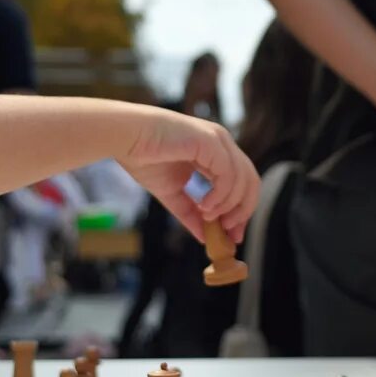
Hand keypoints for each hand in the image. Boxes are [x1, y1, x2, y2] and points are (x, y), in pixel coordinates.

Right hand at [120, 111, 259, 245]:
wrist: (125, 138)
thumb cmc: (144, 158)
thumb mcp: (173, 193)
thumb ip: (191, 213)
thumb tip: (205, 238)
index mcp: (215, 152)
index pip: (242, 183)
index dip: (241, 211)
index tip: (232, 236)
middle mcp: (221, 143)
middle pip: (251, 181)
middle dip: (243, 211)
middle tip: (228, 233)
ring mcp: (218, 140)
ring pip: (244, 179)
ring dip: (229, 206)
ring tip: (208, 218)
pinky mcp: (210, 140)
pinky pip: (229, 174)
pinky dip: (221, 195)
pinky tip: (205, 206)